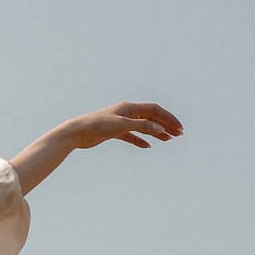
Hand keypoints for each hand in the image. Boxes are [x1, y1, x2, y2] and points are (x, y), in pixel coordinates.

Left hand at [62, 102, 183, 149]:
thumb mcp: (121, 126)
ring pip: (143, 126)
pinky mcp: (113, 132)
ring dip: (156, 132)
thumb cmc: (97, 126)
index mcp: (129, 107)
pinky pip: (131, 135)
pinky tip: (147, 146)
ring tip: (168, 140)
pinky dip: (140, 140)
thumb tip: (161, 129)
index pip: (154, 110)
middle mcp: (126, 113)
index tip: (179, 128)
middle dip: (165, 124)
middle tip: (178, 134)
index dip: (168, 118)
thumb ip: (142, 126)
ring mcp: (120, 122)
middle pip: (151, 117)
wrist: (76, 133)